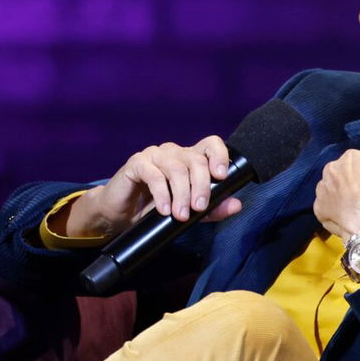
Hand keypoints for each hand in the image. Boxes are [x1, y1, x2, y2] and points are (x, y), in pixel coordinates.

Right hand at [62, 135, 243, 237]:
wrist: (122, 216)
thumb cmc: (156, 209)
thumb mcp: (190, 212)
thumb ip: (213, 209)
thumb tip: (237, 205)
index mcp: (189, 158)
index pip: (210, 144)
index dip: (219, 155)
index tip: (221, 176)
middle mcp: (174, 152)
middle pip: (195, 160)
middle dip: (201, 186)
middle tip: (199, 208)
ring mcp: (155, 155)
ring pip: (176, 168)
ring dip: (181, 194)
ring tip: (181, 215)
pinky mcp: (137, 163)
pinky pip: (154, 175)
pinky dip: (162, 194)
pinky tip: (163, 210)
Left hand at [313, 150, 359, 240]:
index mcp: (351, 157)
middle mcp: (331, 169)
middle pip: (345, 179)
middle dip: (355, 189)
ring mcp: (322, 189)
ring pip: (334, 193)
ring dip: (343, 201)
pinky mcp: (317, 209)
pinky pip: (326, 210)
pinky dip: (335, 215)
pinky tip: (349, 221)